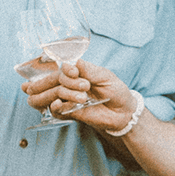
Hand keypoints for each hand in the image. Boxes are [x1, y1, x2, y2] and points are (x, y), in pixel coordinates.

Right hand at [24, 58, 140, 132]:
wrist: (123, 111)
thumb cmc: (114, 90)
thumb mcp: (104, 76)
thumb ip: (88, 70)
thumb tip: (74, 61)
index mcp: (75, 74)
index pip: (60, 69)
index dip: (64, 69)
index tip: (75, 72)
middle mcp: (69, 86)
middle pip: (50, 81)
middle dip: (62, 81)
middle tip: (83, 86)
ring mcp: (67, 100)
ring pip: (51, 95)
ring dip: (65, 94)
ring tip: (83, 97)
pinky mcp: (69, 113)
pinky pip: (55, 110)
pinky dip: (56, 106)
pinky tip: (59, 103)